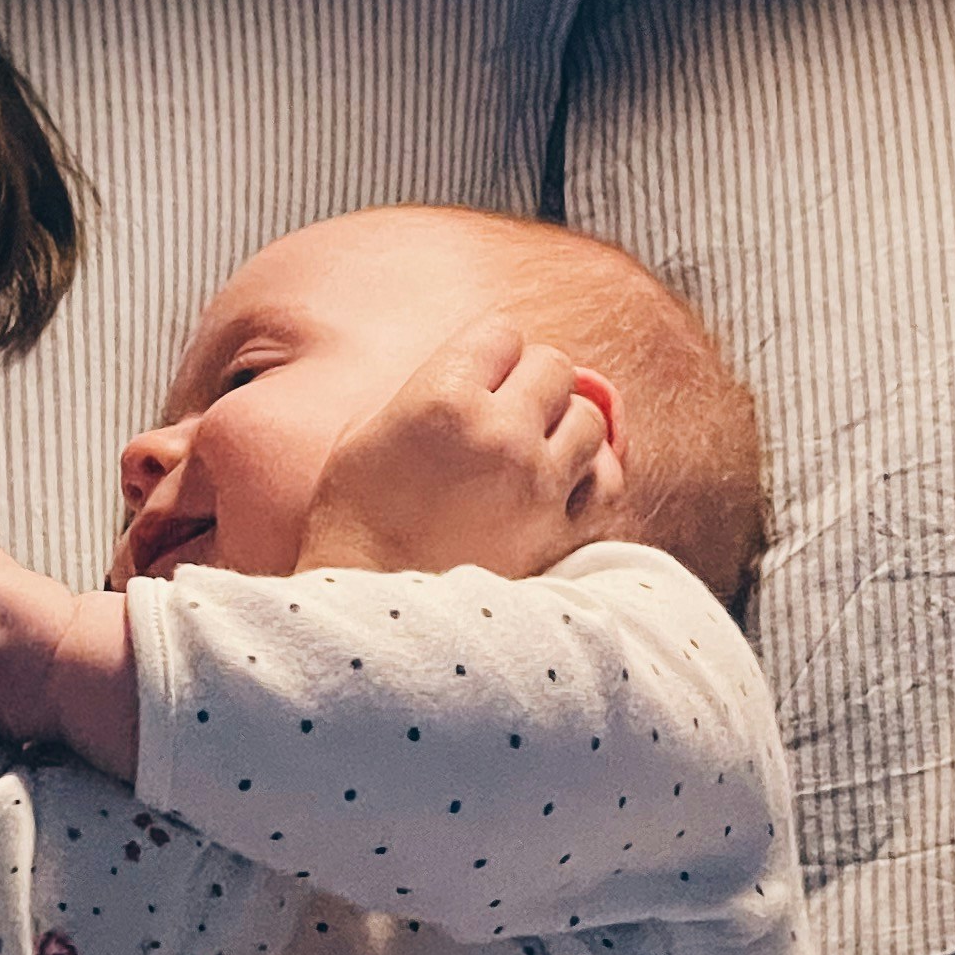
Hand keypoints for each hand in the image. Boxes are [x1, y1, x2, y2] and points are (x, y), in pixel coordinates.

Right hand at [295, 315, 626, 581]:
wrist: (368, 621)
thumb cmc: (350, 526)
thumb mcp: (362, 436)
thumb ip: (422, 391)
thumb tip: (470, 374)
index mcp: (441, 399)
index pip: (501, 333)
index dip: (488, 353)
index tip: (475, 378)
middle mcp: (498, 432)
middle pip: (553, 365)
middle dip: (530, 382)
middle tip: (504, 412)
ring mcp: (535, 483)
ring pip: (588, 416)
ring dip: (563, 426)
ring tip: (530, 451)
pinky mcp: (557, 532)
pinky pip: (604, 480)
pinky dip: (587, 476)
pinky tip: (559, 484)